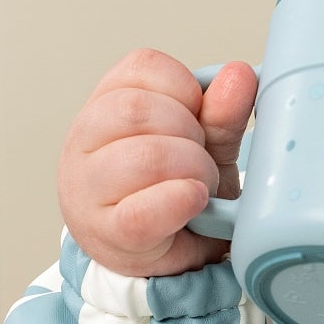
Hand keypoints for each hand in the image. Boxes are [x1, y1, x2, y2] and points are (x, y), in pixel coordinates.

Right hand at [58, 50, 256, 277]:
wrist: (159, 256)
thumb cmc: (174, 192)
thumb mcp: (204, 146)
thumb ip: (221, 115)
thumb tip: (239, 75)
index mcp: (106, 104)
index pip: (142, 66)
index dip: (186, 89)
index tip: (198, 116)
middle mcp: (84, 140)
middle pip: (138, 109)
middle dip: (190, 133)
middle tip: (202, 159)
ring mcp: (87, 188)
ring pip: (144, 156)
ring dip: (191, 170)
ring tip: (199, 186)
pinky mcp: (106, 233)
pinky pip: (143, 212)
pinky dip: (180, 203)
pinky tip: (193, 201)